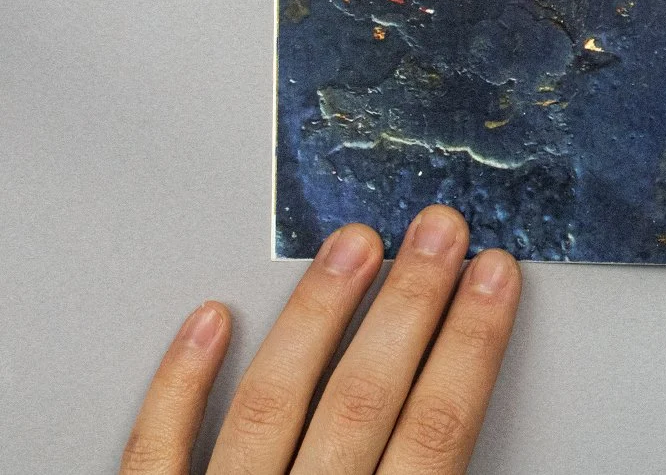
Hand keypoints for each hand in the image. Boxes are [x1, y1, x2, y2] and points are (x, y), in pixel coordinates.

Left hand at [122, 205, 520, 474]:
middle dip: (410, 302)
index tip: (494, 278)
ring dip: (318, 313)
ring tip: (353, 244)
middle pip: (364, 398)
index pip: (437, 429)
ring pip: (272, 402)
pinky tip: (214, 319)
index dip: (472, 344)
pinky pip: (157, 449)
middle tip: (437, 229)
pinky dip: (182, 383)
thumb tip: (479, 436)